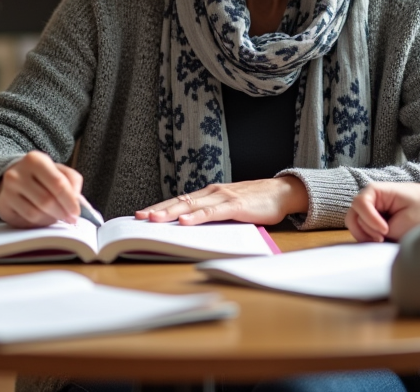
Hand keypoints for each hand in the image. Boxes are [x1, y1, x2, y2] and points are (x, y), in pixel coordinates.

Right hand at [0, 150, 83, 227]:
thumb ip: (72, 181)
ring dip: (52, 218)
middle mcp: (18, 173)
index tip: (77, 211)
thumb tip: (78, 200)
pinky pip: (27, 219)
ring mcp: (8, 189)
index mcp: (35, 160)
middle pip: (47, 200)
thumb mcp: (58, 170)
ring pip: (36, 212)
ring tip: (58, 216)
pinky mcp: (4, 204)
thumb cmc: (41, 175)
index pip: (57, 183)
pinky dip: (41, 222)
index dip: (70, 200)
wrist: (15, 178)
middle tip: (71, 218)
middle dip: (63, 212)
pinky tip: (45, 217)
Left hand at [135, 177, 308, 225]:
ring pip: (192, 205)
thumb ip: (211, 214)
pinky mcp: (235, 206)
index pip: (179, 200)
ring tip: (154, 220)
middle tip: (139, 218)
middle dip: (159, 210)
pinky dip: (197, 217)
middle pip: (180, 201)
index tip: (140, 214)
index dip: (160, 207)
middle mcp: (212, 193)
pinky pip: (212, 212)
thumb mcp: (228, 207)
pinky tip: (185, 222)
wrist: (280, 192)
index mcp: (208, 194)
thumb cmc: (254, 202)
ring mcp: (223, 198)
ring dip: (171, 213)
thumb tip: (190, 226)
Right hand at [346, 182, 419, 242]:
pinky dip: (369, 237)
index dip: (369, 219)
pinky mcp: (373, 220)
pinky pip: (362, 231)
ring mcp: (369, 210)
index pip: (360, 203)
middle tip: (382, 238)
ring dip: (366, 235)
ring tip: (384, 239)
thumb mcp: (407, 220)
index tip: (385, 231)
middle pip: (352, 216)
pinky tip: (384, 239)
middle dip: (364, 230)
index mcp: (376, 191)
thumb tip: (373, 239)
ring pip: (355, 225)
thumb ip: (386, 230)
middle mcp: (369, 199)